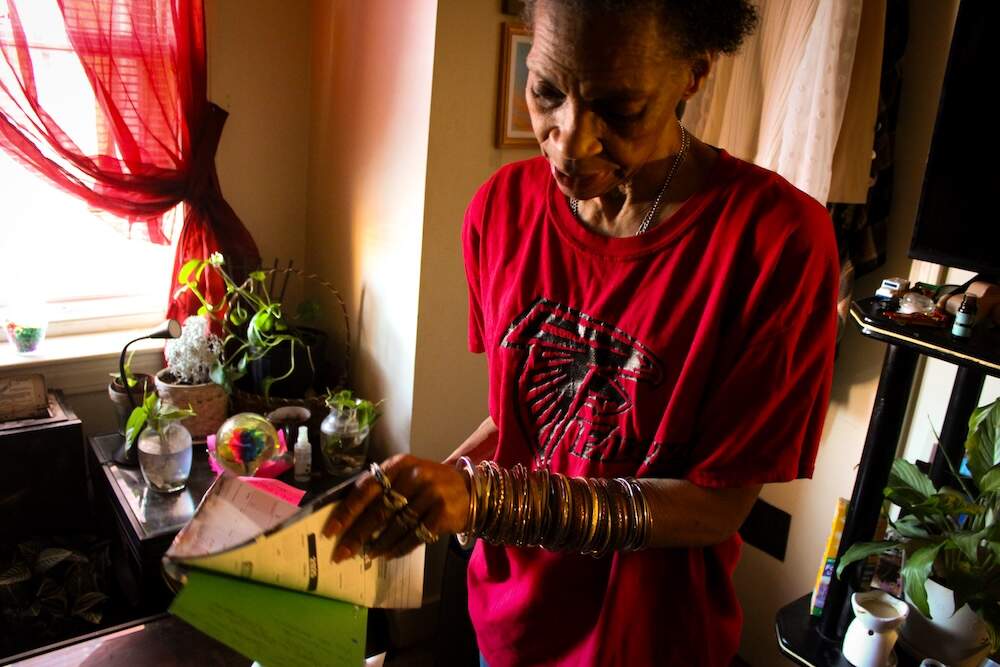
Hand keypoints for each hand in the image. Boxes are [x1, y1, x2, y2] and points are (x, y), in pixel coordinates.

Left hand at [321, 454, 469, 561]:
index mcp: (399, 464)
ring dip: (378, 545)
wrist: (469, 490)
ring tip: (366, 556)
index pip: (366, 489)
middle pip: (379, 511)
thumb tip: (347, 519)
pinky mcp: (442, 514)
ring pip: (396, 527)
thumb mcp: (406, 477)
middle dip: (357, 535)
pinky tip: (387, 555)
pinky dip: (398, 548)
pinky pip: (414, 536)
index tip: (330, 531)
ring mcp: (431, 494)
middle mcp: (415, 475)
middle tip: (342, 553)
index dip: (347, 512)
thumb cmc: (428, 485)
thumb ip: (381, 490)